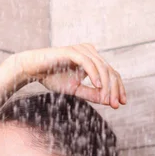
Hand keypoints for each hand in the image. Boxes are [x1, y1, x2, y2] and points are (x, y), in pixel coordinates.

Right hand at [6, 43, 126, 109]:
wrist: (34, 69)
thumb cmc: (52, 77)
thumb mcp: (75, 89)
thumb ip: (91, 94)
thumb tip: (107, 101)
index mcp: (93, 59)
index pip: (111, 74)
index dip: (118, 89)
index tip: (120, 103)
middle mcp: (90, 52)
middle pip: (110, 71)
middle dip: (114, 89)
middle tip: (115, 105)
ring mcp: (82, 50)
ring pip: (101, 68)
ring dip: (106, 86)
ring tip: (106, 100)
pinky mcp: (73, 52)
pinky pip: (88, 64)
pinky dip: (94, 75)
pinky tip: (98, 86)